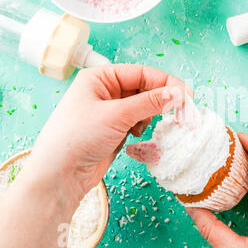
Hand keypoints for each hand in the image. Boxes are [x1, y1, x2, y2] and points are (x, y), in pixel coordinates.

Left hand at [27, 64, 189, 201]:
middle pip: (145, 88)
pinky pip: (138, 120)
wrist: (60, 175)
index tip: (187, 95)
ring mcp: (110, 110)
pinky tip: (136, 134)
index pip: (142, 73)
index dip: (166, 82)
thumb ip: (150, 102)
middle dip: (161, 100)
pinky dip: (143, 126)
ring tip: (142, 126)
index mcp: (100, 77)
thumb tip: (178, 93)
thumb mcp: (117, 115)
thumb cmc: (77, 138)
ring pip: (144, 105)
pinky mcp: (114, 128)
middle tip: (181, 112)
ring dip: (151, 114)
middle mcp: (105, 90)